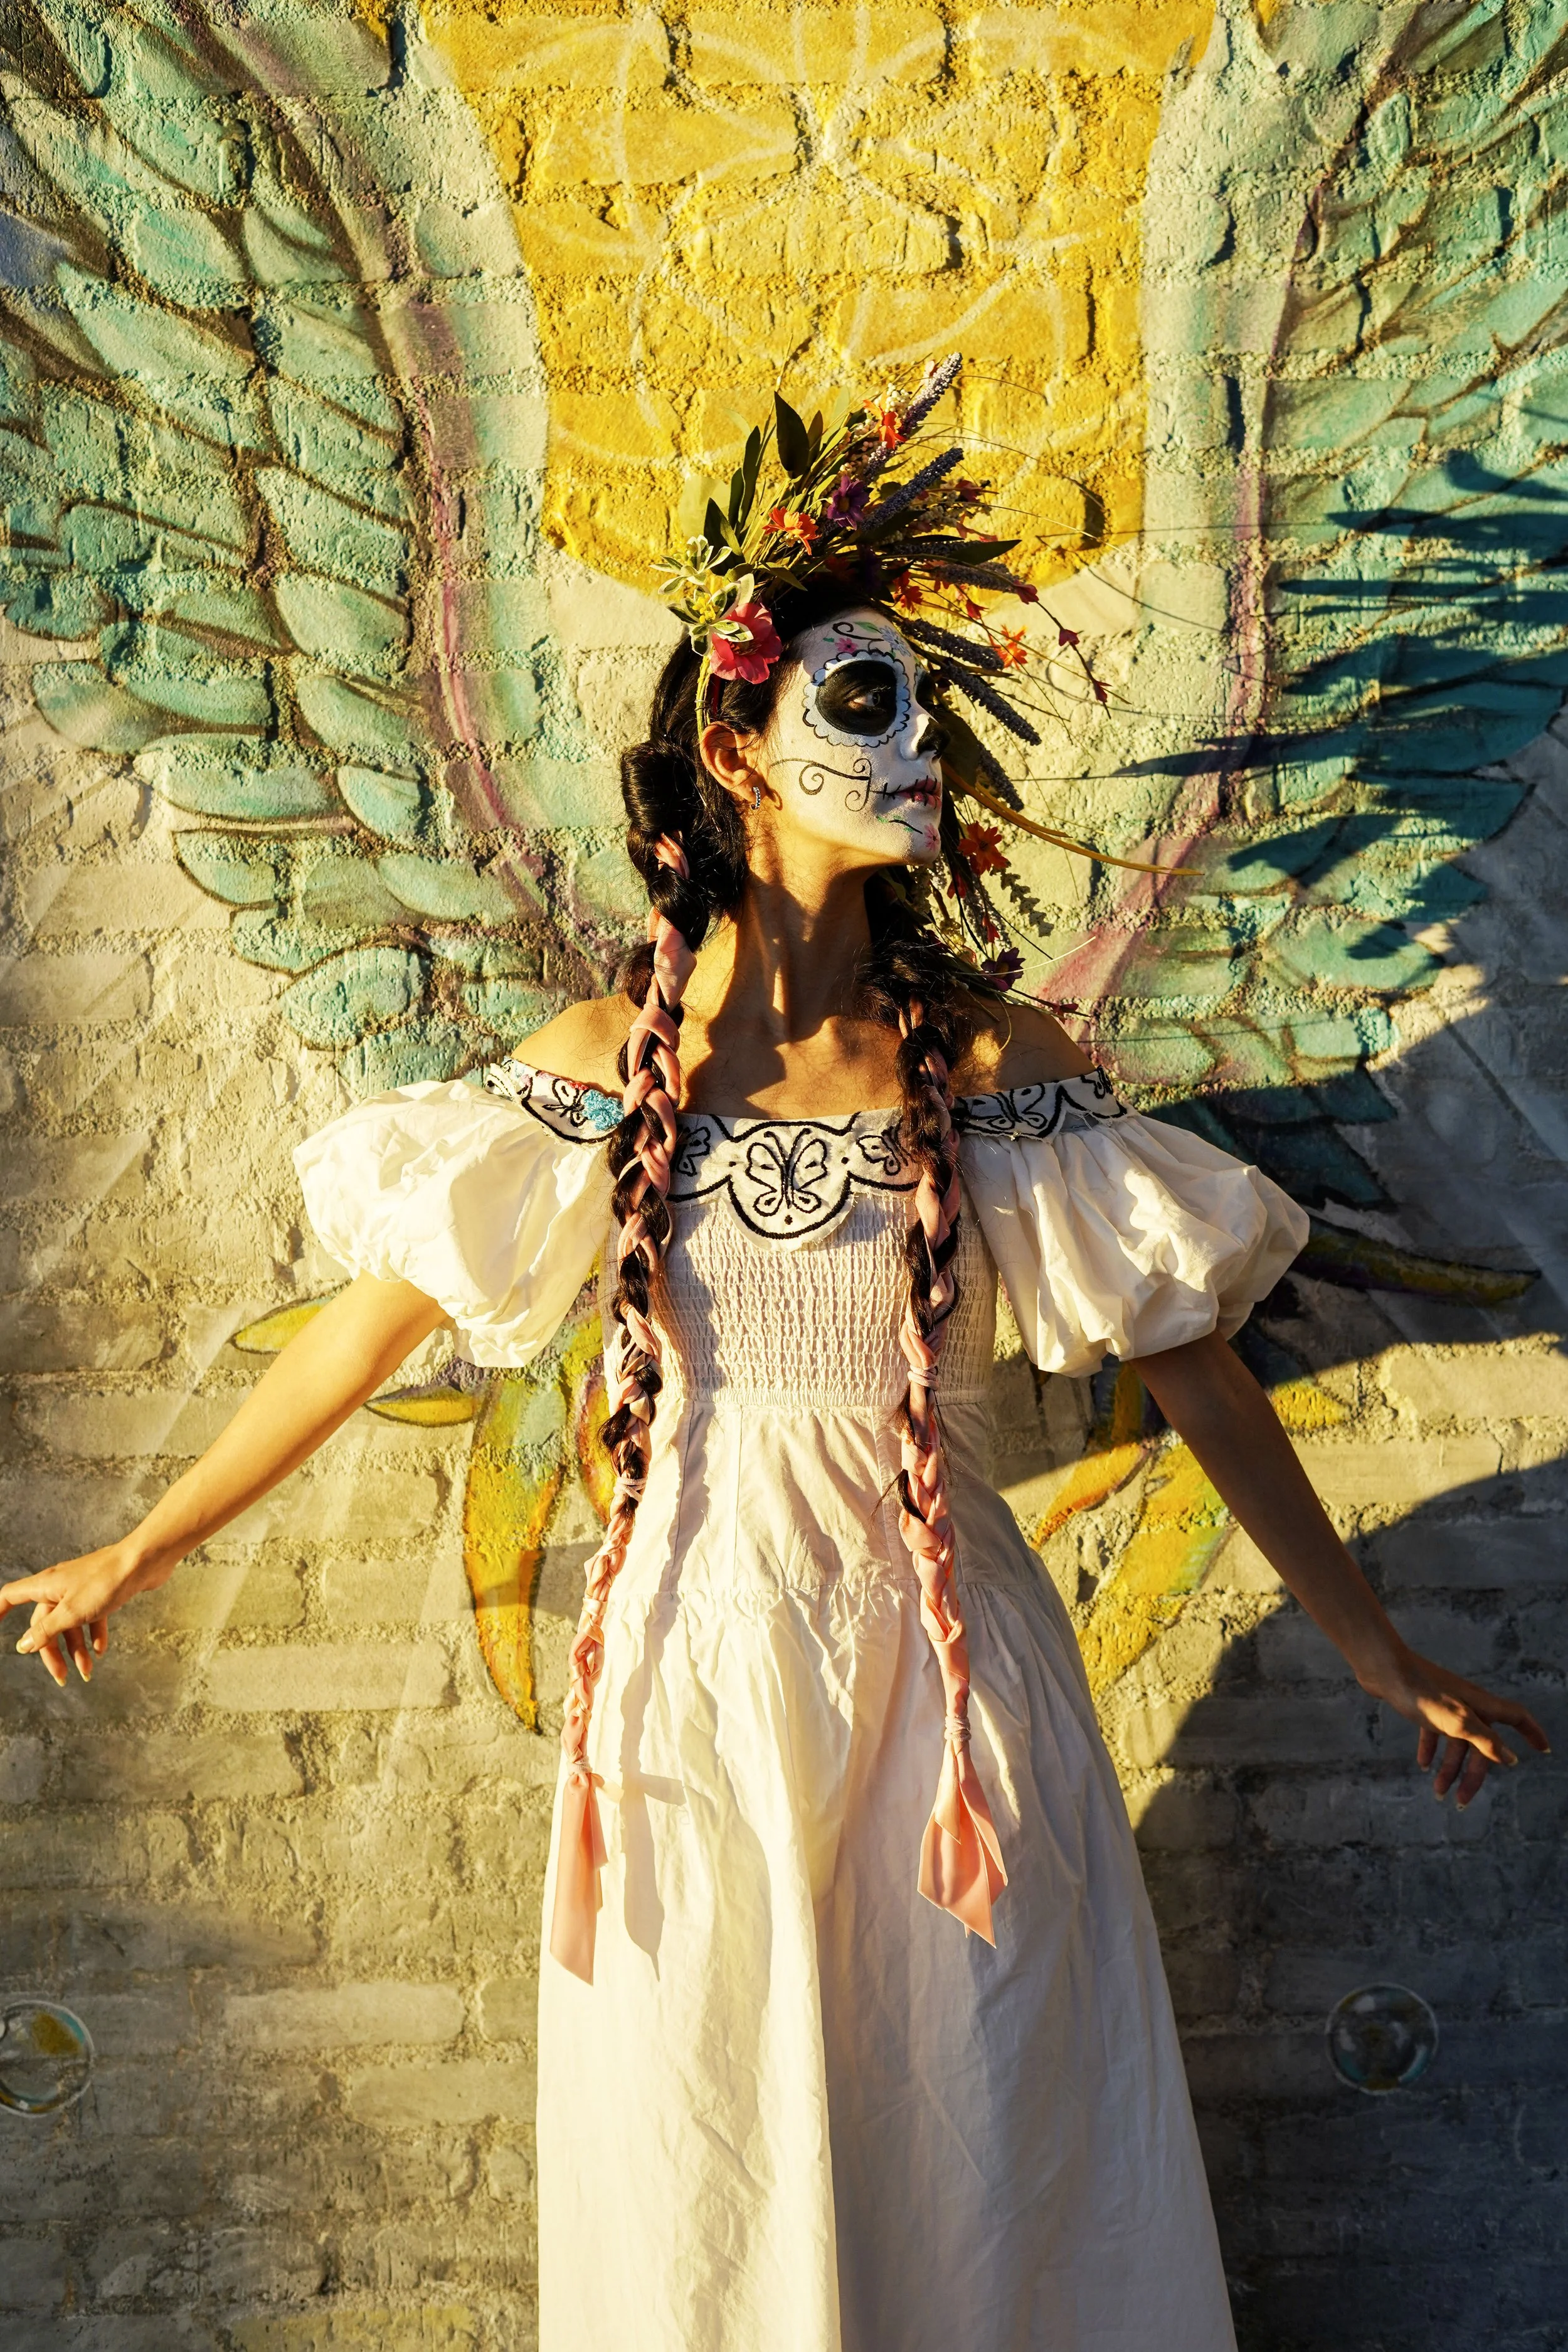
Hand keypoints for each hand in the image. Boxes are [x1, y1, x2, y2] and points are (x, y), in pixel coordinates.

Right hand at [0, 1541, 165, 1688]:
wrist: (145, 1560)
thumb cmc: (106, 1581)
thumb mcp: (71, 1612)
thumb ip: (46, 1630)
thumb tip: (23, 1645)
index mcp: (45, 1585)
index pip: (10, 1596)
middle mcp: (59, 1586)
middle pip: (44, 1622)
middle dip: (51, 1651)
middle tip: (62, 1677)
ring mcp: (81, 1588)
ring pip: (70, 1623)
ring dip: (76, 1648)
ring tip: (88, 1671)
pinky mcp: (102, 1592)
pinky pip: (92, 1617)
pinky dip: (95, 1634)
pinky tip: (101, 1650)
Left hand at [1360, 1642, 1550, 1807]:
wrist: (1382, 1669)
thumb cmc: (1421, 1691)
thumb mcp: (1457, 1721)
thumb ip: (1485, 1740)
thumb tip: (1511, 1760)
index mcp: (1481, 1705)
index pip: (1517, 1718)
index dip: (1532, 1733)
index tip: (1544, 1750)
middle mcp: (1468, 1704)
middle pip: (1481, 1744)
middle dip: (1473, 1775)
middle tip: (1462, 1803)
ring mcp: (1446, 1704)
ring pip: (1456, 1743)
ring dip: (1449, 1768)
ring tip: (1438, 1792)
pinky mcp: (1425, 1705)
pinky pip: (1434, 1733)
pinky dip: (1431, 1750)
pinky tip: (1422, 1765)